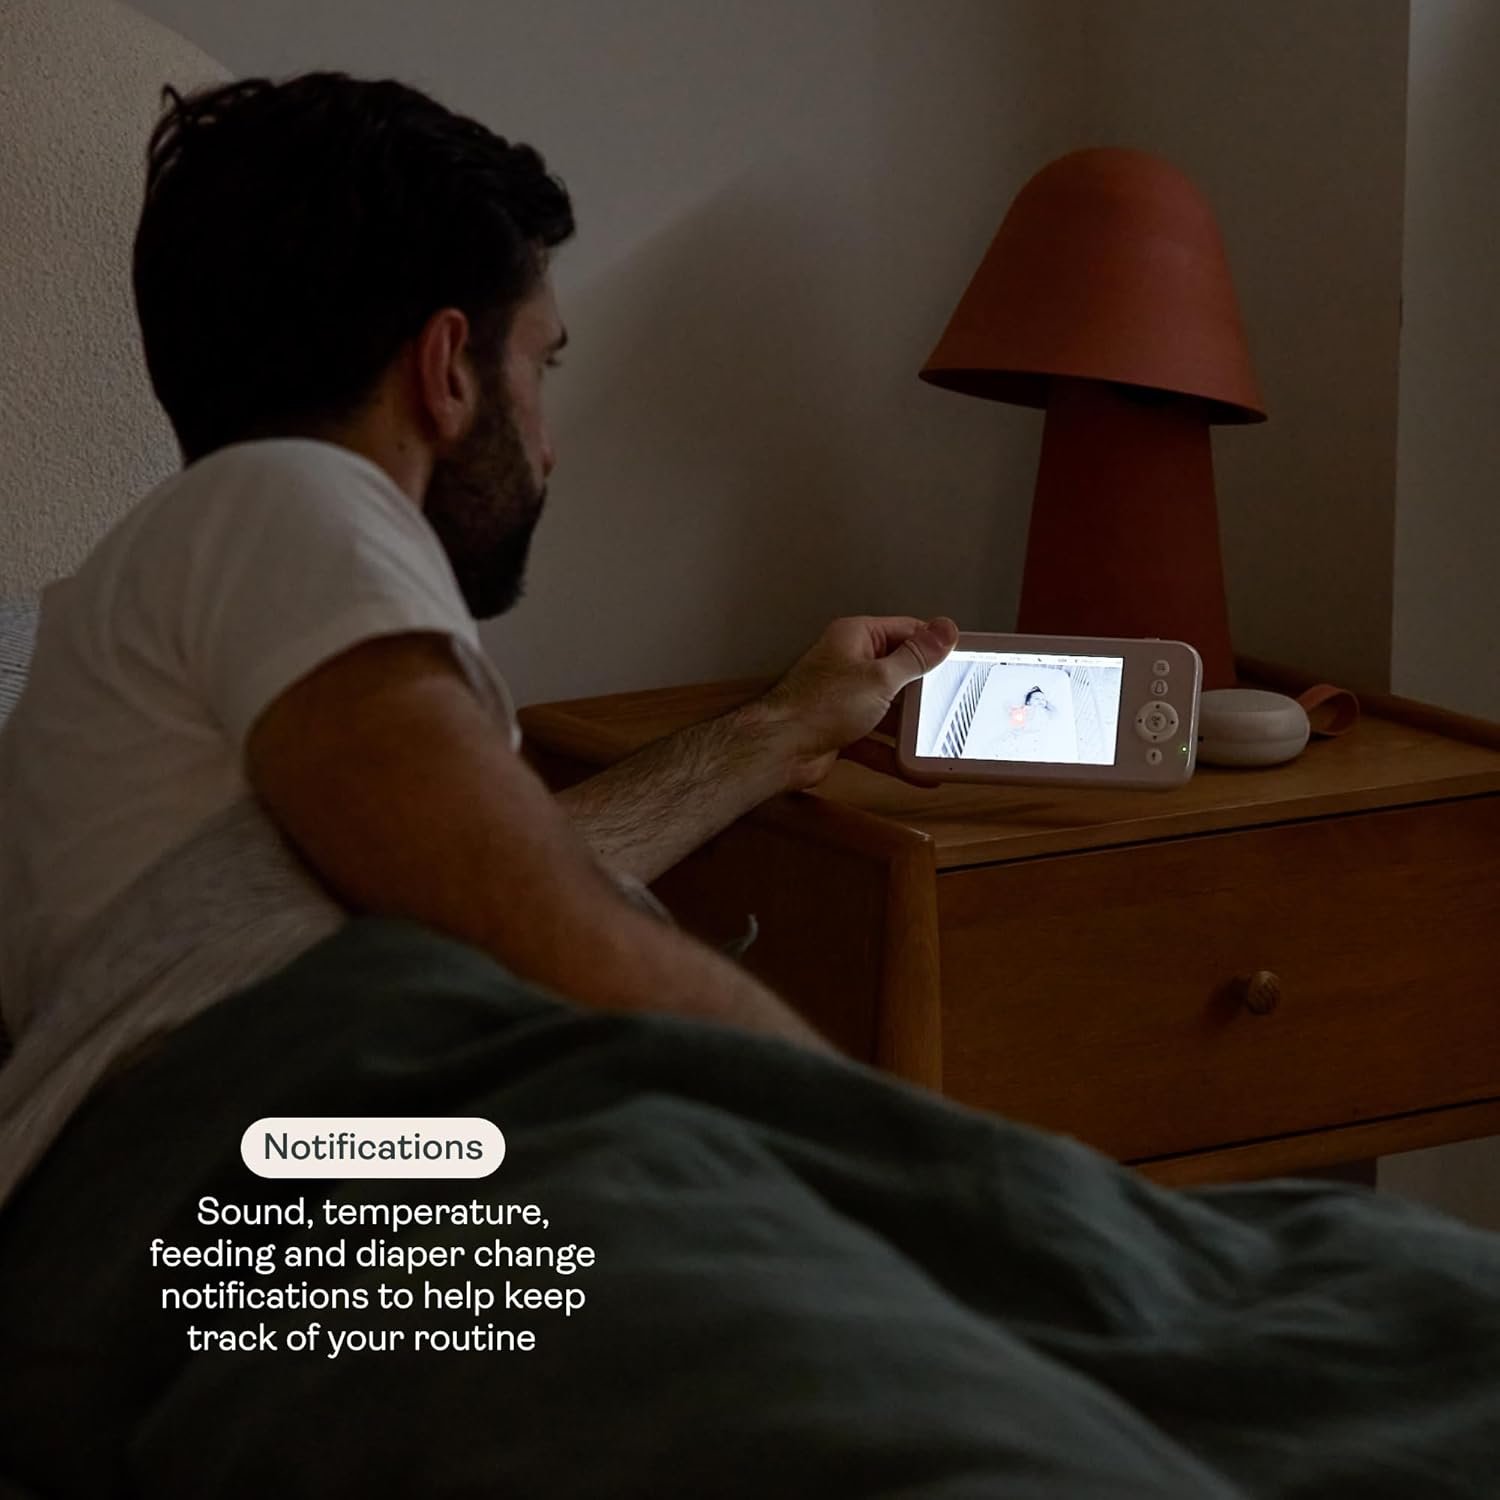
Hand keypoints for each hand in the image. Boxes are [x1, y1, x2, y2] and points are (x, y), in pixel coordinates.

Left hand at [752, 615, 958, 790]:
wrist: (779, 749)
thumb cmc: (817, 706)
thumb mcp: (880, 678)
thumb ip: (916, 657)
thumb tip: (945, 630)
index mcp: (856, 638)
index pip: (906, 631)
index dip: (933, 646)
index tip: (959, 659)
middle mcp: (849, 664)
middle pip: (899, 673)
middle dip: (924, 693)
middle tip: (953, 702)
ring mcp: (844, 698)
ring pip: (888, 710)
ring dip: (910, 728)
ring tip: (939, 739)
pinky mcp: (840, 729)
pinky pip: (875, 740)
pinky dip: (893, 755)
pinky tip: (916, 770)